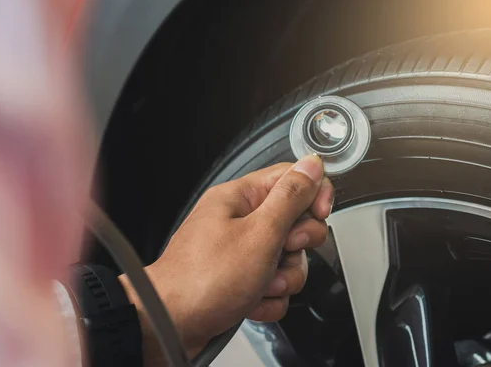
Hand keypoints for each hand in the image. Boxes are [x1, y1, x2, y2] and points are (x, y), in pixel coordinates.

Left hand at [119, 155, 333, 364]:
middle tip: (281, 251)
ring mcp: (240, 252)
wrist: (171, 325)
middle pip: (295, 222)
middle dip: (296, 246)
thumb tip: (311, 165)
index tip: (319, 213)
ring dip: (283, 278)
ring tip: (261, 285)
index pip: (291, 178)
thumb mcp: (259, 233)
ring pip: (288, 258)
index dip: (313, 194)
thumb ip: (290, 198)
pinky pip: (274, 284)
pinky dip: (268, 297)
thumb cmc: (203, 279)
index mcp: (241, 197)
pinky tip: (251, 302)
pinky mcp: (241, 279)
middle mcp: (240, 221)